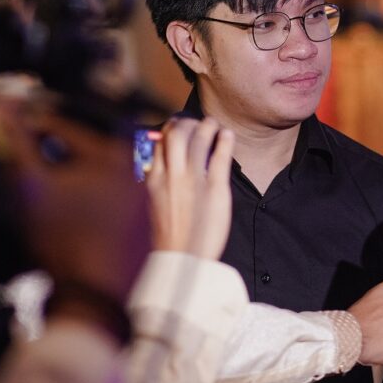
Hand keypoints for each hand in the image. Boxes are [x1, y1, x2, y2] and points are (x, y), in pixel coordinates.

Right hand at [0, 98, 148, 305]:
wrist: (94, 294)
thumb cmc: (63, 238)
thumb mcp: (31, 183)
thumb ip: (16, 140)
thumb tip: (0, 108)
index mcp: (116, 153)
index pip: (65, 127)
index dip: (31, 125)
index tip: (11, 125)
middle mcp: (139, 170)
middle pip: (86, 148)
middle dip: (55, 151)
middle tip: (30, 159)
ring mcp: (145, 197)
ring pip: (101, 174)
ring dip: (74, 175)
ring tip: (51, 191)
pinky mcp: (146, 222)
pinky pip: (115, 199)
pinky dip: (93, 199)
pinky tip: (74, 216)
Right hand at [145, 117, 234, 258]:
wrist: (183, 259)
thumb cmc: (171, 235)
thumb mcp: (155, 205)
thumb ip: (158, 182)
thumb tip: (161, 165)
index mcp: (155, 180)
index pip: (159, 143)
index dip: (170, 129)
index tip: (179, 127)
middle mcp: (172, 177)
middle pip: (177, 134)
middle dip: (187, 122)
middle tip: (197, 123)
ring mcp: (194, 182)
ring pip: (198, 139)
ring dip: (207, 126)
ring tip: (214, 125)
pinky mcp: (215, 190)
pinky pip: (220, 157)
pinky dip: (224, 141)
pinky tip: (227, 135)